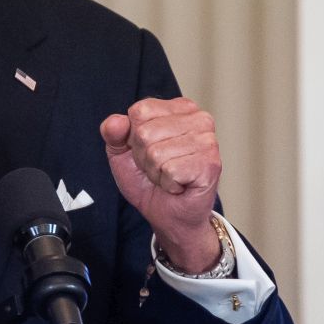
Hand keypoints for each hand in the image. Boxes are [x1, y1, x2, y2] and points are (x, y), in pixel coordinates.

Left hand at [100, 97, 220, 272]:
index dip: (133, 137)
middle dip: (144, 157)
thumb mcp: (122, 153)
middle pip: (145, 132)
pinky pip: (170, 170)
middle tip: (159, 168)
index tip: (146, 151)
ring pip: (156, 153)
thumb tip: (115, 122)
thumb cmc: (149, 181)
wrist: (168, 215)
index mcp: (179, 108)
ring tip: (168, 176)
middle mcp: (198, 119)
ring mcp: (207, 141)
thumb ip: (113, 133)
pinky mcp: (211, 164)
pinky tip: (178, 185)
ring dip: (156, 172)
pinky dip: (167, 183)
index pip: (139, 111)